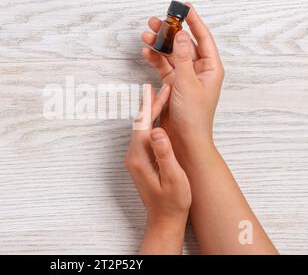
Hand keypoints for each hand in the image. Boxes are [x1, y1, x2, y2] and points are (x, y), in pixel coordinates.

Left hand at [125, 84, 190, 253]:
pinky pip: (145, 136)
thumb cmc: (173, 202)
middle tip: (161, 86)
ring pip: (143, 128)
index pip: (145, 124)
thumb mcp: (174, 179)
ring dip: (152, 112)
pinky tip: (159, 118)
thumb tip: (158, 131)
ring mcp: (135, 159)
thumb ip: (165, 154)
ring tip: (161, 96)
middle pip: (142, 123)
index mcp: (140, 158)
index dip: (153, 105)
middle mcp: (133, 156)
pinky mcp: (140, 161)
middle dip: (152, 104)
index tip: (160, 89)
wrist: (164, 220)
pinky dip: (152, 123)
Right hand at [141, 3, 223, 146]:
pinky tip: (146, 52)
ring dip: (159, 45)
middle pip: (184, 44)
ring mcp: (185, 77)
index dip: (194, 21)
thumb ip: (183, 57)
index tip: (184, 7)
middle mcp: (199, 70)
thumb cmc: (193, 116)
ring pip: (171, 55)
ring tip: (146, 35)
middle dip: (170, 32)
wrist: (184, 141)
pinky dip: (155, 59)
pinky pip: (163, 67)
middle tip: (156, 21)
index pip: (203, 38)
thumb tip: (182, 35)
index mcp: (211, 68)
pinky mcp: (172, 86)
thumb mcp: (187, 82)